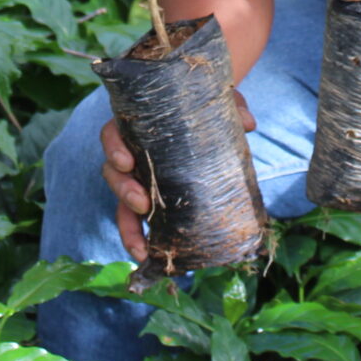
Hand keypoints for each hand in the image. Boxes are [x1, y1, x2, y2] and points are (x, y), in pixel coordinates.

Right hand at [99, 90, 256, 260]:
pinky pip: (134, 219)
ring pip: (120, 200)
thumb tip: (248, 124)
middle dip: (123, 189)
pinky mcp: (148, 197)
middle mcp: (132, 152)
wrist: (206, 117)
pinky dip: (137, 238)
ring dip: (128, 224)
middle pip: (113, 171)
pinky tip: (147, 256)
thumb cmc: (202, 108)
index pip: (113, 134)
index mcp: (138, 127)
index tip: (127, 162)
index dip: (114, 148)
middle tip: (143, 202)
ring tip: (141, 246)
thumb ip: (230, 107)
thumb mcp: (215, 104)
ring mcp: (138, 176)